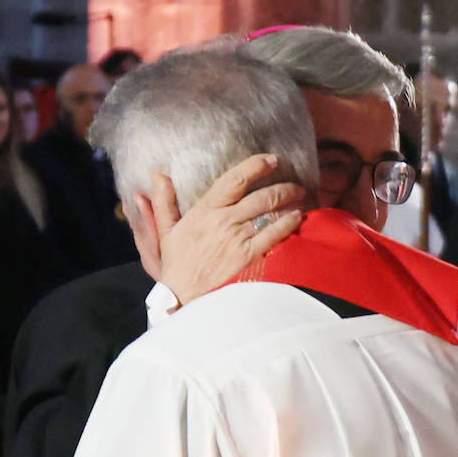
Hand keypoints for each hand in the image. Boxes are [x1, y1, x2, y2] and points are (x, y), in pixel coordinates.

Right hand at [154, 154, 304, 304]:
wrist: (182, 296)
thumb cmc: (176, 264)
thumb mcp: (165, 230)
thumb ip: (163, 201)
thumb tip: (157, 175)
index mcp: (205, 210)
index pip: (235, 180)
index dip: (256, 166)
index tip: (271, 160)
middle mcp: (224, 220)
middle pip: (261, 195)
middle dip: (283, 187)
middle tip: (295, 186)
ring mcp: (237, 239)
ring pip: (270, 213)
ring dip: (290, 203)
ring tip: (300, 199)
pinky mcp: (248, 257)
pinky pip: (274, 235)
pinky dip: (289, 224)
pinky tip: (297, 218)